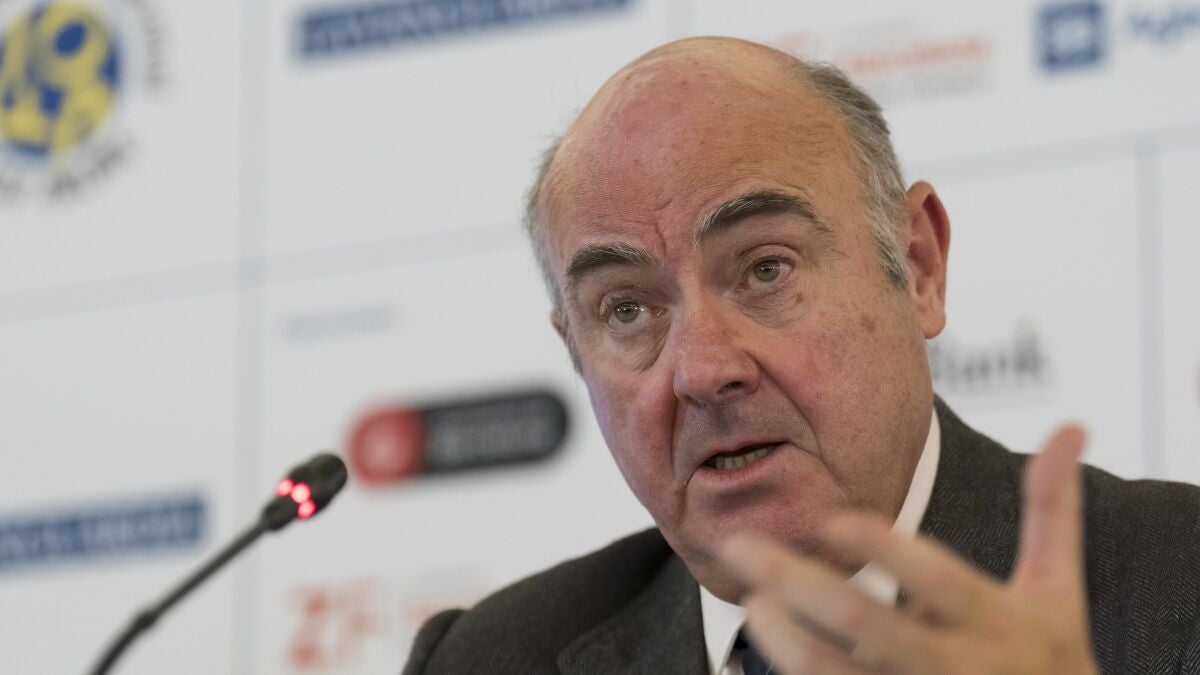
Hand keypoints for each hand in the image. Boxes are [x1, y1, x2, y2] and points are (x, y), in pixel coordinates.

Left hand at [721, 426, 1097, 674]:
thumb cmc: (1047, 659)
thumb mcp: (1057, 589)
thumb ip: (1051, 508)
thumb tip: (1072, 424)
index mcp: (999, 621)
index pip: (938, 580)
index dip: (887, 549)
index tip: (834, 517)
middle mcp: (958, 666)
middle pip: (868, 624)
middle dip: (799, 584)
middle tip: (737, 545)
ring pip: (838, 673)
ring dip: (786, 638)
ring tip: (752, 599)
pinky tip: (764, 649)